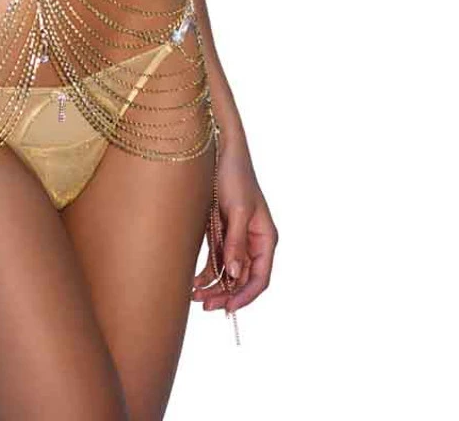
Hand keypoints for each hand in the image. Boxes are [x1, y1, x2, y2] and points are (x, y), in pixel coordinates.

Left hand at [192, 140, 277, 315]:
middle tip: (205, 306)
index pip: (260, 278)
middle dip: (225, 294)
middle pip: (243, 279)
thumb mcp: (236, 210)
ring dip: (213, 286)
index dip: (245, 296)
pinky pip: (217, 260)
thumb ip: (236, 243)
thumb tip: (236, 274)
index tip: (228, 308)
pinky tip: (193, 282)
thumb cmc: (234, 175)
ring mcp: (236, 238)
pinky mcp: (221, 232)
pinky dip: (206, 273)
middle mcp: (253, 241)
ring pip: (228, 273)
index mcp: (265, 238)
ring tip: (194, 296)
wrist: (218, 149)